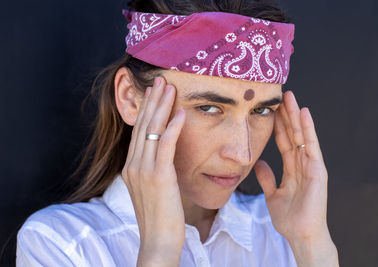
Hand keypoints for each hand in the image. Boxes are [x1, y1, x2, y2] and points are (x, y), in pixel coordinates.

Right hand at [121, 76, 185, 264]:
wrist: (158, 240)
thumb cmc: (160, 216)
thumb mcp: (152, 188)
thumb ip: (154, 169)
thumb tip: (163, 155)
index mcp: (131, 167)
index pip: (139, 131)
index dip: (146, 110)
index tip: (154, 93)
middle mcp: (133, 165)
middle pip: (143, 125)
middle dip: (152, 101)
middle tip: (159, 80)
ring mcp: (143, 170)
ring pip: (152, 130)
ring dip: (162, 107)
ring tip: (169, 87)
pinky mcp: (158, 176)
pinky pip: (165, 145)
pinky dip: (173, 127)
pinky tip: (180, 112)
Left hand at [254, 90, 329, 241]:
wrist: (300, 234)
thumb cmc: (289, 218)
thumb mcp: (273, 194)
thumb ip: (267, 177)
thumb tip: (258, 163)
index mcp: (292, 168)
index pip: (284, 141)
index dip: (278, 125)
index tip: (271, 109)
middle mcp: (302, 163)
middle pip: (293, 134)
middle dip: (286, 115)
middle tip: (280, 95)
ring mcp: (311, 165)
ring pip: (302, 135)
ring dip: (296, 116)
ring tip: (290, 97)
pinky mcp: (318, 170)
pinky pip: (311, 145)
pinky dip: (308, 129)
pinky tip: (304, 113)